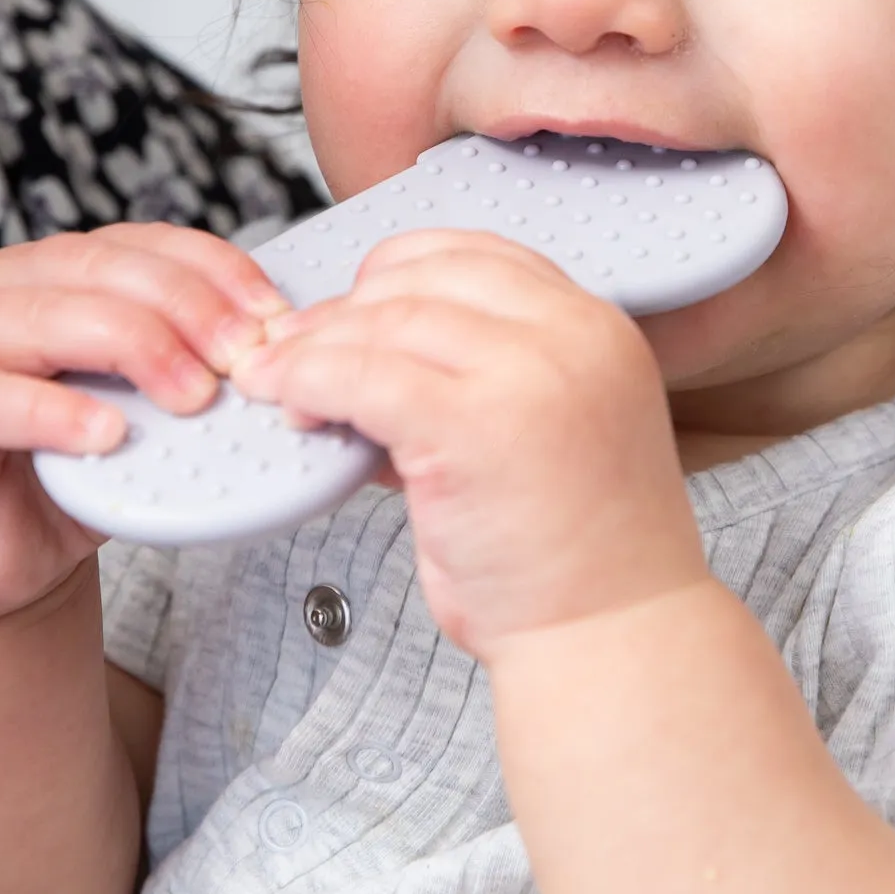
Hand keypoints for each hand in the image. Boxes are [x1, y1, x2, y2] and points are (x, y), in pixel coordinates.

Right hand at [0, 223, 287, 622]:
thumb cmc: (68, 471)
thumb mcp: (143, 409)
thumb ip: (187, 369)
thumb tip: (282, 356)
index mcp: (57, 272)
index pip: (146, 244)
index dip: (216, 270)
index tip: (274, 315)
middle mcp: (0, 288)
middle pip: (103, 271)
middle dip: (187, 308)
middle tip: (244, 358)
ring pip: (49, 318)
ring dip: (134, 348)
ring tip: (194, 395)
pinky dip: (54, 413)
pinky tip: (108, 433)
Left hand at [230, 231, 707, 658]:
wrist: (615, 640)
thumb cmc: (576, 560)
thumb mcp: (543, 432)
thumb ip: (479, 383)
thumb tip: (369, 364)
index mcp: (597, 327)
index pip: (480, 253)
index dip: (400, 272)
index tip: (354, 306)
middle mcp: (572, 334)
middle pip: (425, 276)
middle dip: (347, 307)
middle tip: (294, 347)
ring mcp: (528, 373)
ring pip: (387, 321)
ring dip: (315, 347)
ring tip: (280, 383)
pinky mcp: (472, 424)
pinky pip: (363, 377)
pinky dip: (310, 383)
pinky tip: (292, 409)